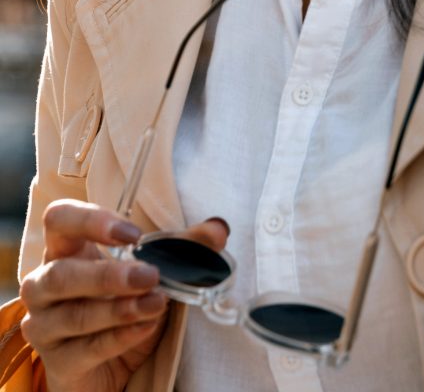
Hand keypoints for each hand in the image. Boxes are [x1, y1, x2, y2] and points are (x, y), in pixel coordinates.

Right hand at [19, 199, 229, 391]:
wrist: (108, 365)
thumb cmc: (124, 303)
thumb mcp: (154, 271)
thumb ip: (182, 247)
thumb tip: (218, 229)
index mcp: (66, 249)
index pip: (59, 219)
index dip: (90, 221)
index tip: (133, 234)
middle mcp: (45, 284)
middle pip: (60, 274)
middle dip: (108, 275)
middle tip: (150, 275)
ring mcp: (45, 325)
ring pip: (74, 315)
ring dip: (120, 308)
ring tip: (157, 303)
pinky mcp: (57, 361)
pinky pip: (86, 349)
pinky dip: (120, 337)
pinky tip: (146, 328)